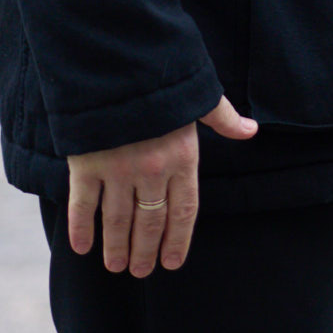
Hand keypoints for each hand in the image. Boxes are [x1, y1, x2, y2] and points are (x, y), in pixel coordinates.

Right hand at [65, 95, 256, 277]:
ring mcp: (117, 169)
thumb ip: (223, 118)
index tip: (171, 263)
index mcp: (183, 157)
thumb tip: (251, 130)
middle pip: (150, 222)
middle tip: (140, 271)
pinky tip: (83, 248)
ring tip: (117, 267)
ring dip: (117, 247)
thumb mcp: (201, 96)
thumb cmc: (163, 79)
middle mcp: (152, 170)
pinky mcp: (86, 164)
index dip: (178, 241)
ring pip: (118, 220)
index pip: (184, 211)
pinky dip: (81, 228)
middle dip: (145, 250)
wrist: (118, 61)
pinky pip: (83, 204)